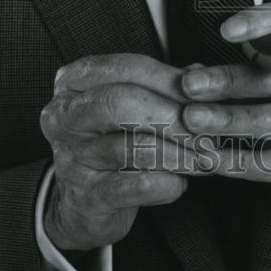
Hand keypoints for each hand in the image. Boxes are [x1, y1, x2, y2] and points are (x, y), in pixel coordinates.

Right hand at [40, 53, 207, 253]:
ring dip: (178, 153)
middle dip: (172, 115)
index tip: (204, 93)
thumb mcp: (132, 106)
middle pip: (121, 102)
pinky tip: (181, 183)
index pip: (125, 68)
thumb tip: (201, 77)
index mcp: (73, 81)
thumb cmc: (113, 141)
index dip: (169, 79)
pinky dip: (166, 184)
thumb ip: (164, 87)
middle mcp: (63, 115)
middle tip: (206, 130)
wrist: (84, 203)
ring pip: (130, 147)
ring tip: (204, 157)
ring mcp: (69, 156)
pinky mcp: (84, 196)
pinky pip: (134, 186)